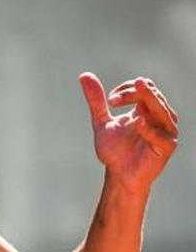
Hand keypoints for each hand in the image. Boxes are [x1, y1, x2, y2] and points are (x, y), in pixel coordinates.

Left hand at [80, 72, 179, 195]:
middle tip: (112, 100)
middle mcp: (161, 116)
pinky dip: (149, 129)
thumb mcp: (102, 122)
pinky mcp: (167, 146)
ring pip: (161, 110)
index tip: (109, 101)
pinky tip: (138, 123)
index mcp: (148, 108)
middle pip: (153, 95)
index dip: (127, 89)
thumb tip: (84, 75)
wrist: (119, 175)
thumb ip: (96, 101)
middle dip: (134, 93)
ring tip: (128, 97)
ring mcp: (167, 130)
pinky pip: (162, 135)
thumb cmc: (115, 150)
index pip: (144, 87)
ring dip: (145, 101)